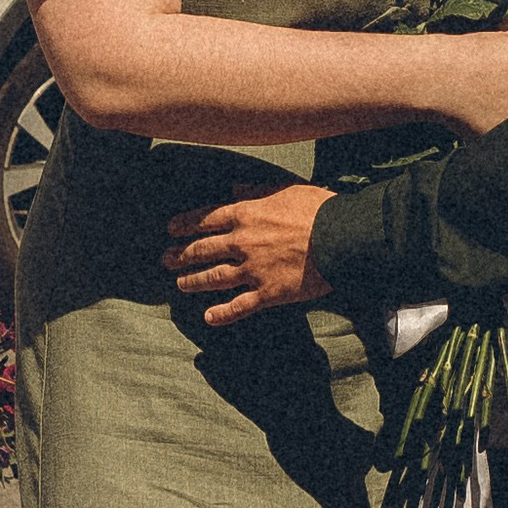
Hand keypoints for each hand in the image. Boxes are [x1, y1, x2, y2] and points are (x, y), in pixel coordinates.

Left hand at [163, 184, 332, 324]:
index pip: (206, 219)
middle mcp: (242, 242)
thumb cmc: (318, 208)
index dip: (185, 224)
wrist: (342, 237)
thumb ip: (255, 190)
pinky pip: (239, 307)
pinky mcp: (268, 293)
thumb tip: (234, 188)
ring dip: (193, 282)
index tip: (170, 229)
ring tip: (179, 285)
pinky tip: (208, 318)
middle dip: (181, 254)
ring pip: (214, 278)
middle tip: (165, 259)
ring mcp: (253, 270)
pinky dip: (222, 314)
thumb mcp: (285, 189)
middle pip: (203, 249)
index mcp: (246, 214)